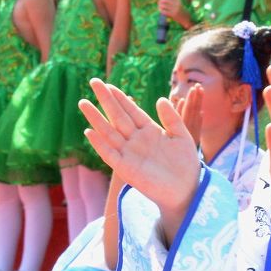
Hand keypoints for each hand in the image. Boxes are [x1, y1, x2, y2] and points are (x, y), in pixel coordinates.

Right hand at [79, 78, 205, 226]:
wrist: (186, 189)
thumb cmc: (185, 164)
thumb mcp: (181, 136)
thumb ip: (171, 118)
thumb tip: (160, 99)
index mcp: (150, 131)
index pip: (131, 111)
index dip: (120, 98)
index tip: (109, 84)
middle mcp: (136, 140)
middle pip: (117, 116)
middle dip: (106, 100)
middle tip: (94, 81)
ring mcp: (130, 154)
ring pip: (109, 132)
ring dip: (96, 118)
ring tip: (83, 103)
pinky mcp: (126, 169)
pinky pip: (110, 154)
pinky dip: (99, 144)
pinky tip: (89, 132)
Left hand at [156, 0, 191, 24]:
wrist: (185, 17)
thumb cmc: (179, 9)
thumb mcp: (177, 2)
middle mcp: (177, 3)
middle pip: (164, 0)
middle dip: (160, 1)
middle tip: (159, 3)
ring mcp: (175, 9)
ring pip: (163, 6)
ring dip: (160, 6)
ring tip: (159, 6)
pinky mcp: (173, 14)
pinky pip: (164, 11)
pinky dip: (161, 10)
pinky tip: (161, 10)